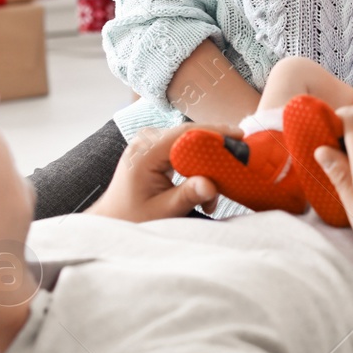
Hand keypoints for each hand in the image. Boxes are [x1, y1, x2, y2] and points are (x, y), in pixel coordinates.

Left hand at [83, 123, 227, 223]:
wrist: (112, 219)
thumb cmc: (132, 218)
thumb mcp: (162, 211)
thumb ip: (187, 195)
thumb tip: (212, 185)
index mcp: (144, 153)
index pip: (184, 133)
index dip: (213, 132)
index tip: (240, 136)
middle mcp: (146, 141)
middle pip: (189, 135)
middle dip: (214, 152)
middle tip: (236, 168)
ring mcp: (149, 143)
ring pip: (189, 143)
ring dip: (206, 163)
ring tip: (213, 194)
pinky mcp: (155, 149)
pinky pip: (183, 149)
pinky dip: (197, 165)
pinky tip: (203, 188)